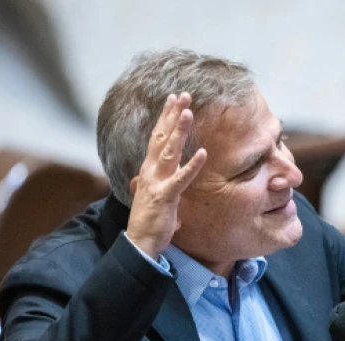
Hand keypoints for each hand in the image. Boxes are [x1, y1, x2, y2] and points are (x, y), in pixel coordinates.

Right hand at [125, 93, 207, 259]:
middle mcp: (150, 171)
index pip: (157, 138)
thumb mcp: (156, 194)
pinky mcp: (165, 197)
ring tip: (189, 112)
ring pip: (169, 152)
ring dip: (179, 131)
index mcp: (149, 169)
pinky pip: (181, 179)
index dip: (165, 118)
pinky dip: (192, 166)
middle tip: (183, 95)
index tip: (173, 99)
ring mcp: (156, 183)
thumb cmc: (150, 220)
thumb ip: (160, 181)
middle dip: (172, 115)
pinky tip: (204, 153)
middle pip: (161, 137)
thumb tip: (162, 177)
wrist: (140, 242)